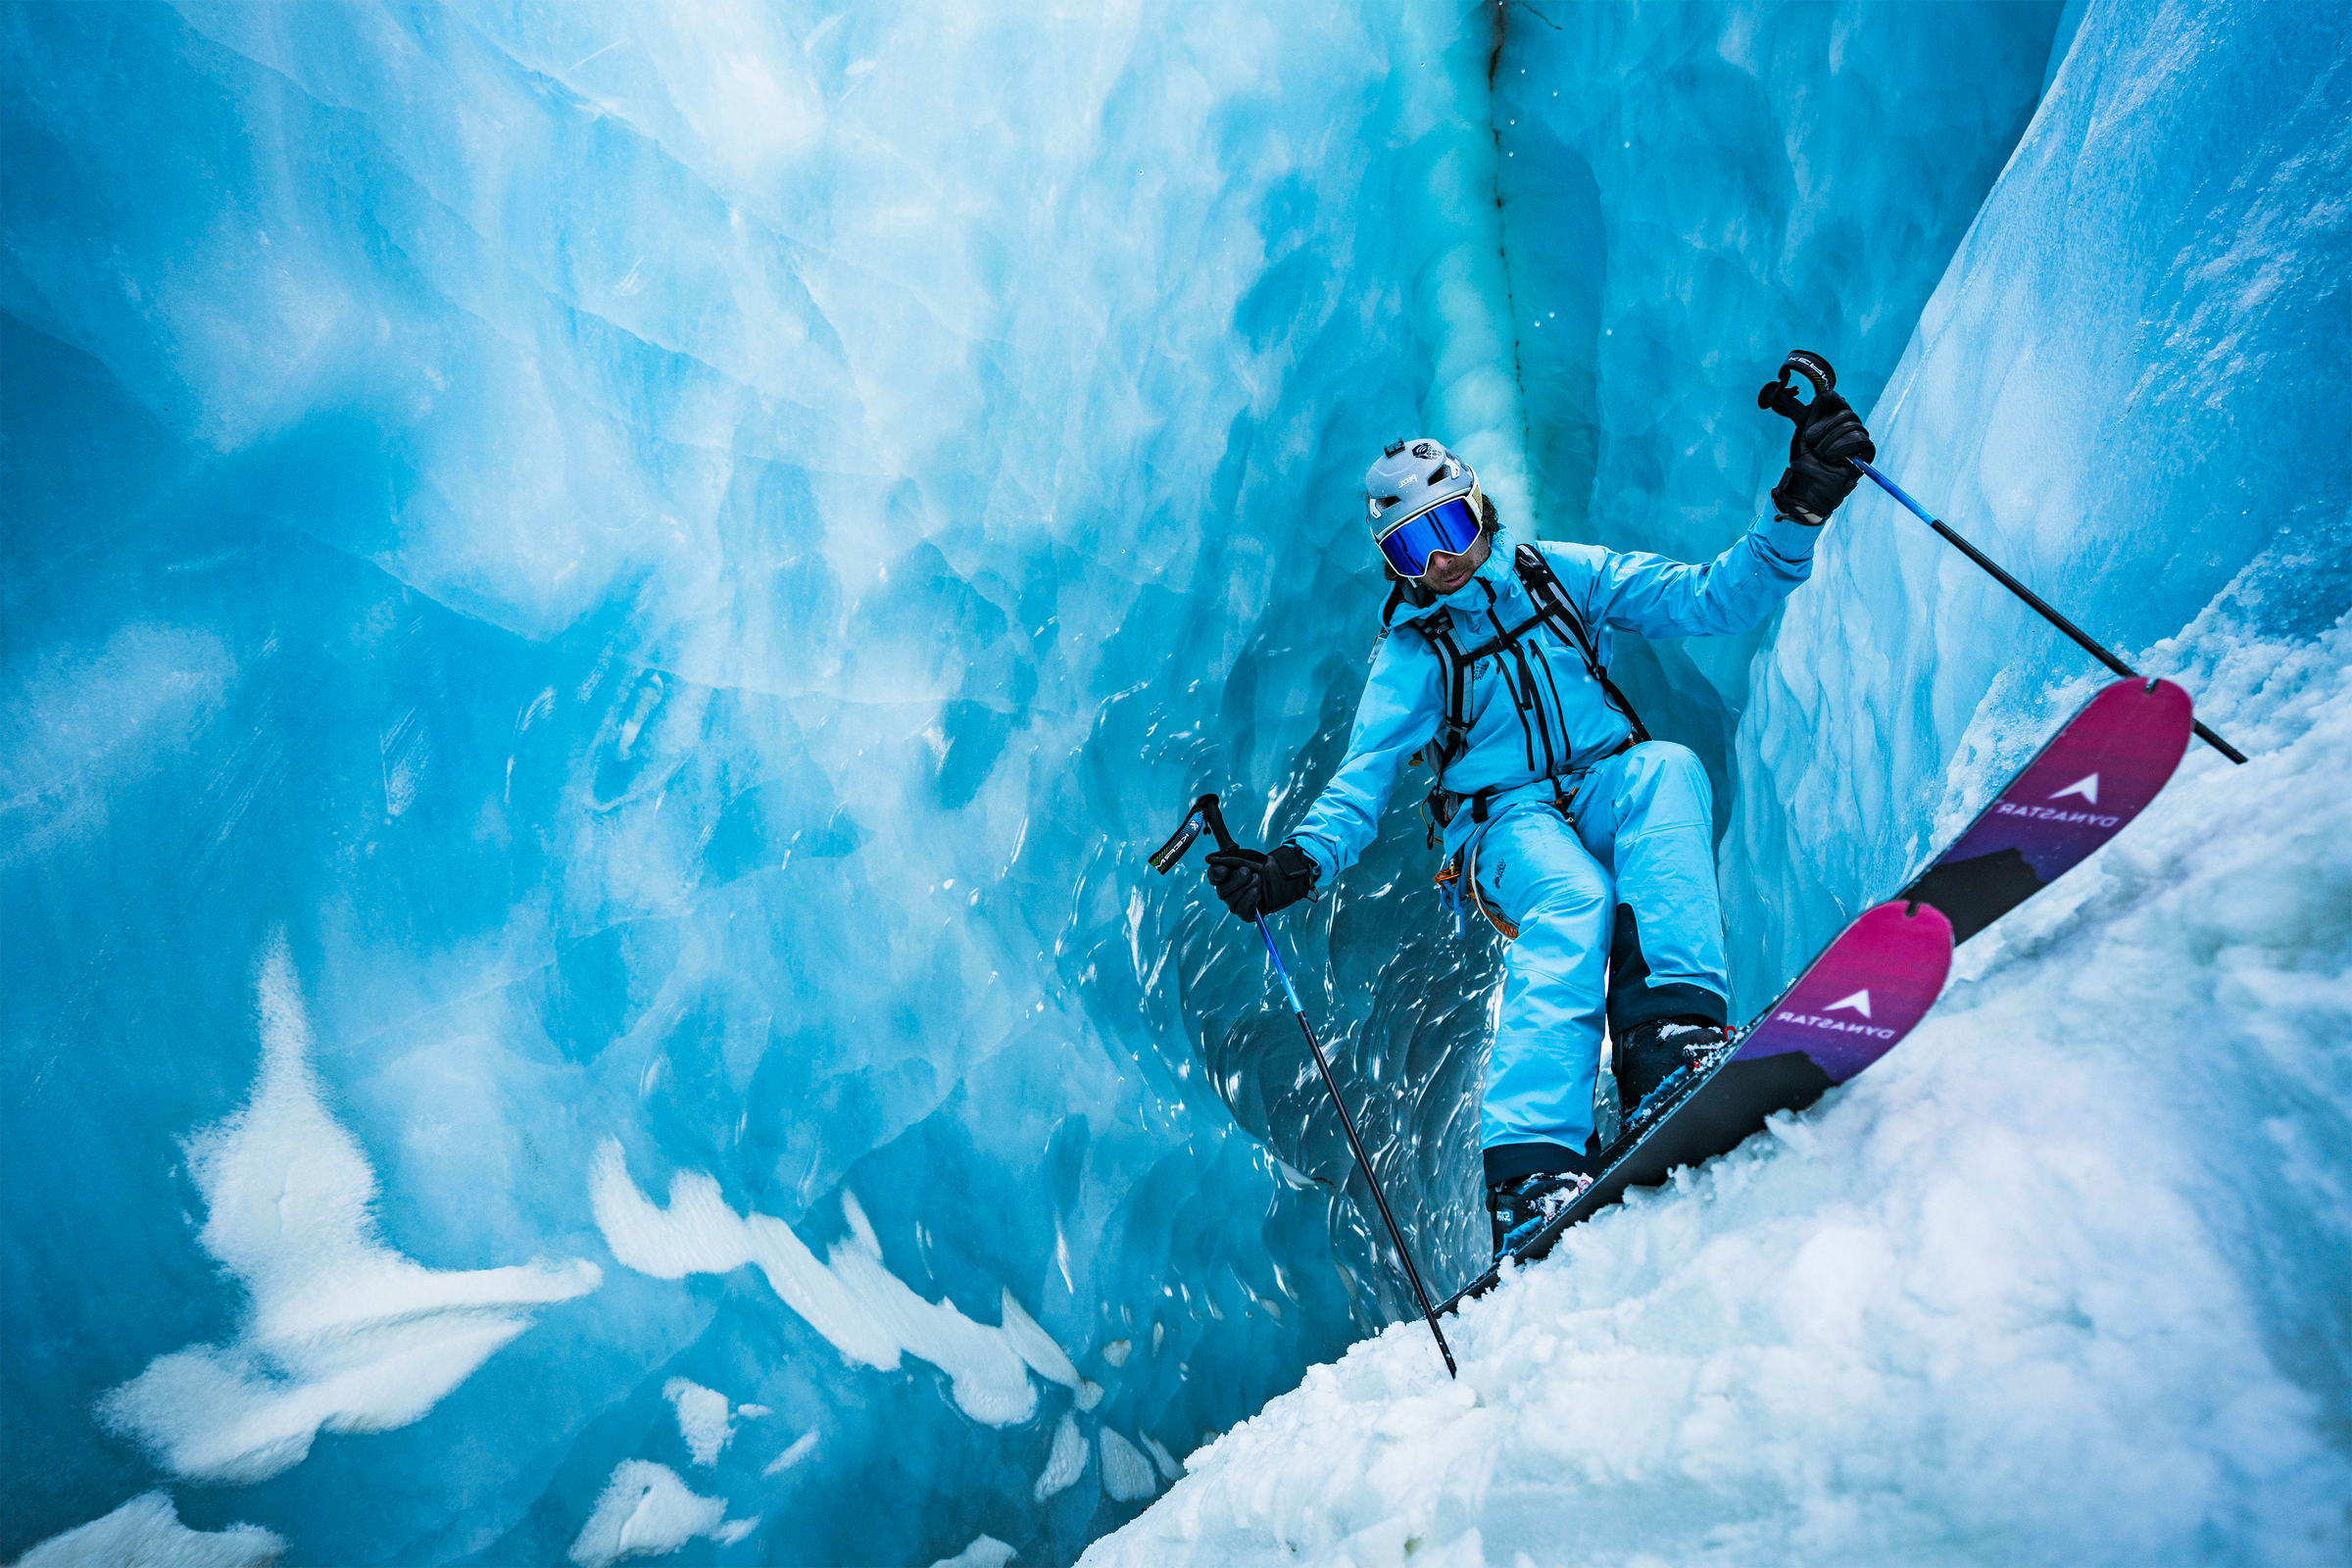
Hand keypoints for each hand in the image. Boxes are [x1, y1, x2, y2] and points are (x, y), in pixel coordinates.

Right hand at [1204, 843, 1316, 921]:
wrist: (1285, 876)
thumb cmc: (1265, 866)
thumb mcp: (1247, 858)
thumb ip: (1227, 858)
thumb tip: (1209, 859)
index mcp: (1225, 876)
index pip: (1213, 877)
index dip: (1217, 874)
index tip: (1225, 870)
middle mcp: (1229, 891)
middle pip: (1222, 891)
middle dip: (1237, 881)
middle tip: (1250, 873)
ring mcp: (1238, 903)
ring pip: (1232, 902)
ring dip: (1247, 890)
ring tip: (1259, 881)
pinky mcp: (1248, 913)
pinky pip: (1242, 912)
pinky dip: (1249, 901)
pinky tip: (1257, 893)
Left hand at [1770, 388, 1875, 523]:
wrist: (1808, 483)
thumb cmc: (1804, 461)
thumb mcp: (1803, 432)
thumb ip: (1808, 412)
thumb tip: (1810, 393)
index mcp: (1832, 420)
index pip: (1837, 400)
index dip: (1830, 401)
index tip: (1819, 405)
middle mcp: (1847, 427)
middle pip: (1846, 412)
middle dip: (1825, 426)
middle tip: (1811, 440)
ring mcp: (1857, 439)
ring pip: (1853, 425)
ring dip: (1831, 441)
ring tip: (1821, 454)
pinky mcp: (1866, 452)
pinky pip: (1861, 439)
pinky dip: (1843, 447)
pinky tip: (1833, 457)